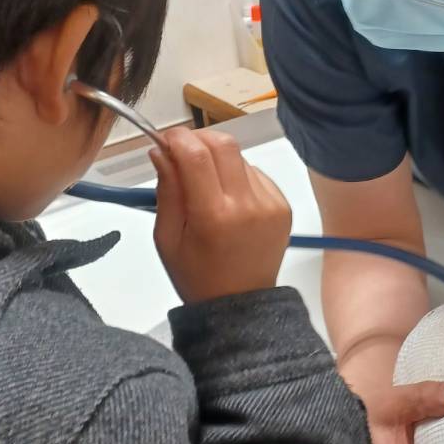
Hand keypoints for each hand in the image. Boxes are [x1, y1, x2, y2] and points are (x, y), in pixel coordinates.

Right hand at [150, 127, 290, 303]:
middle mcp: (247, 204)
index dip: (177, 138)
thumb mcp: (167, 238)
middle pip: (224, 144)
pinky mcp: (283, 205)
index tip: (165, 140)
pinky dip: (237, 176)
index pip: (196, 155)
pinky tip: (228, 199)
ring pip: (239, 157)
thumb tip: (160, 150)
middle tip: (182, 152)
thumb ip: (166, 190)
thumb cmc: (196, 275)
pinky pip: (255, 173)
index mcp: (213, 216)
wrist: (241, 305)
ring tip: (206, 186)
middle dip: (198, 138)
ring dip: (218, 159)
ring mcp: (270, 203)